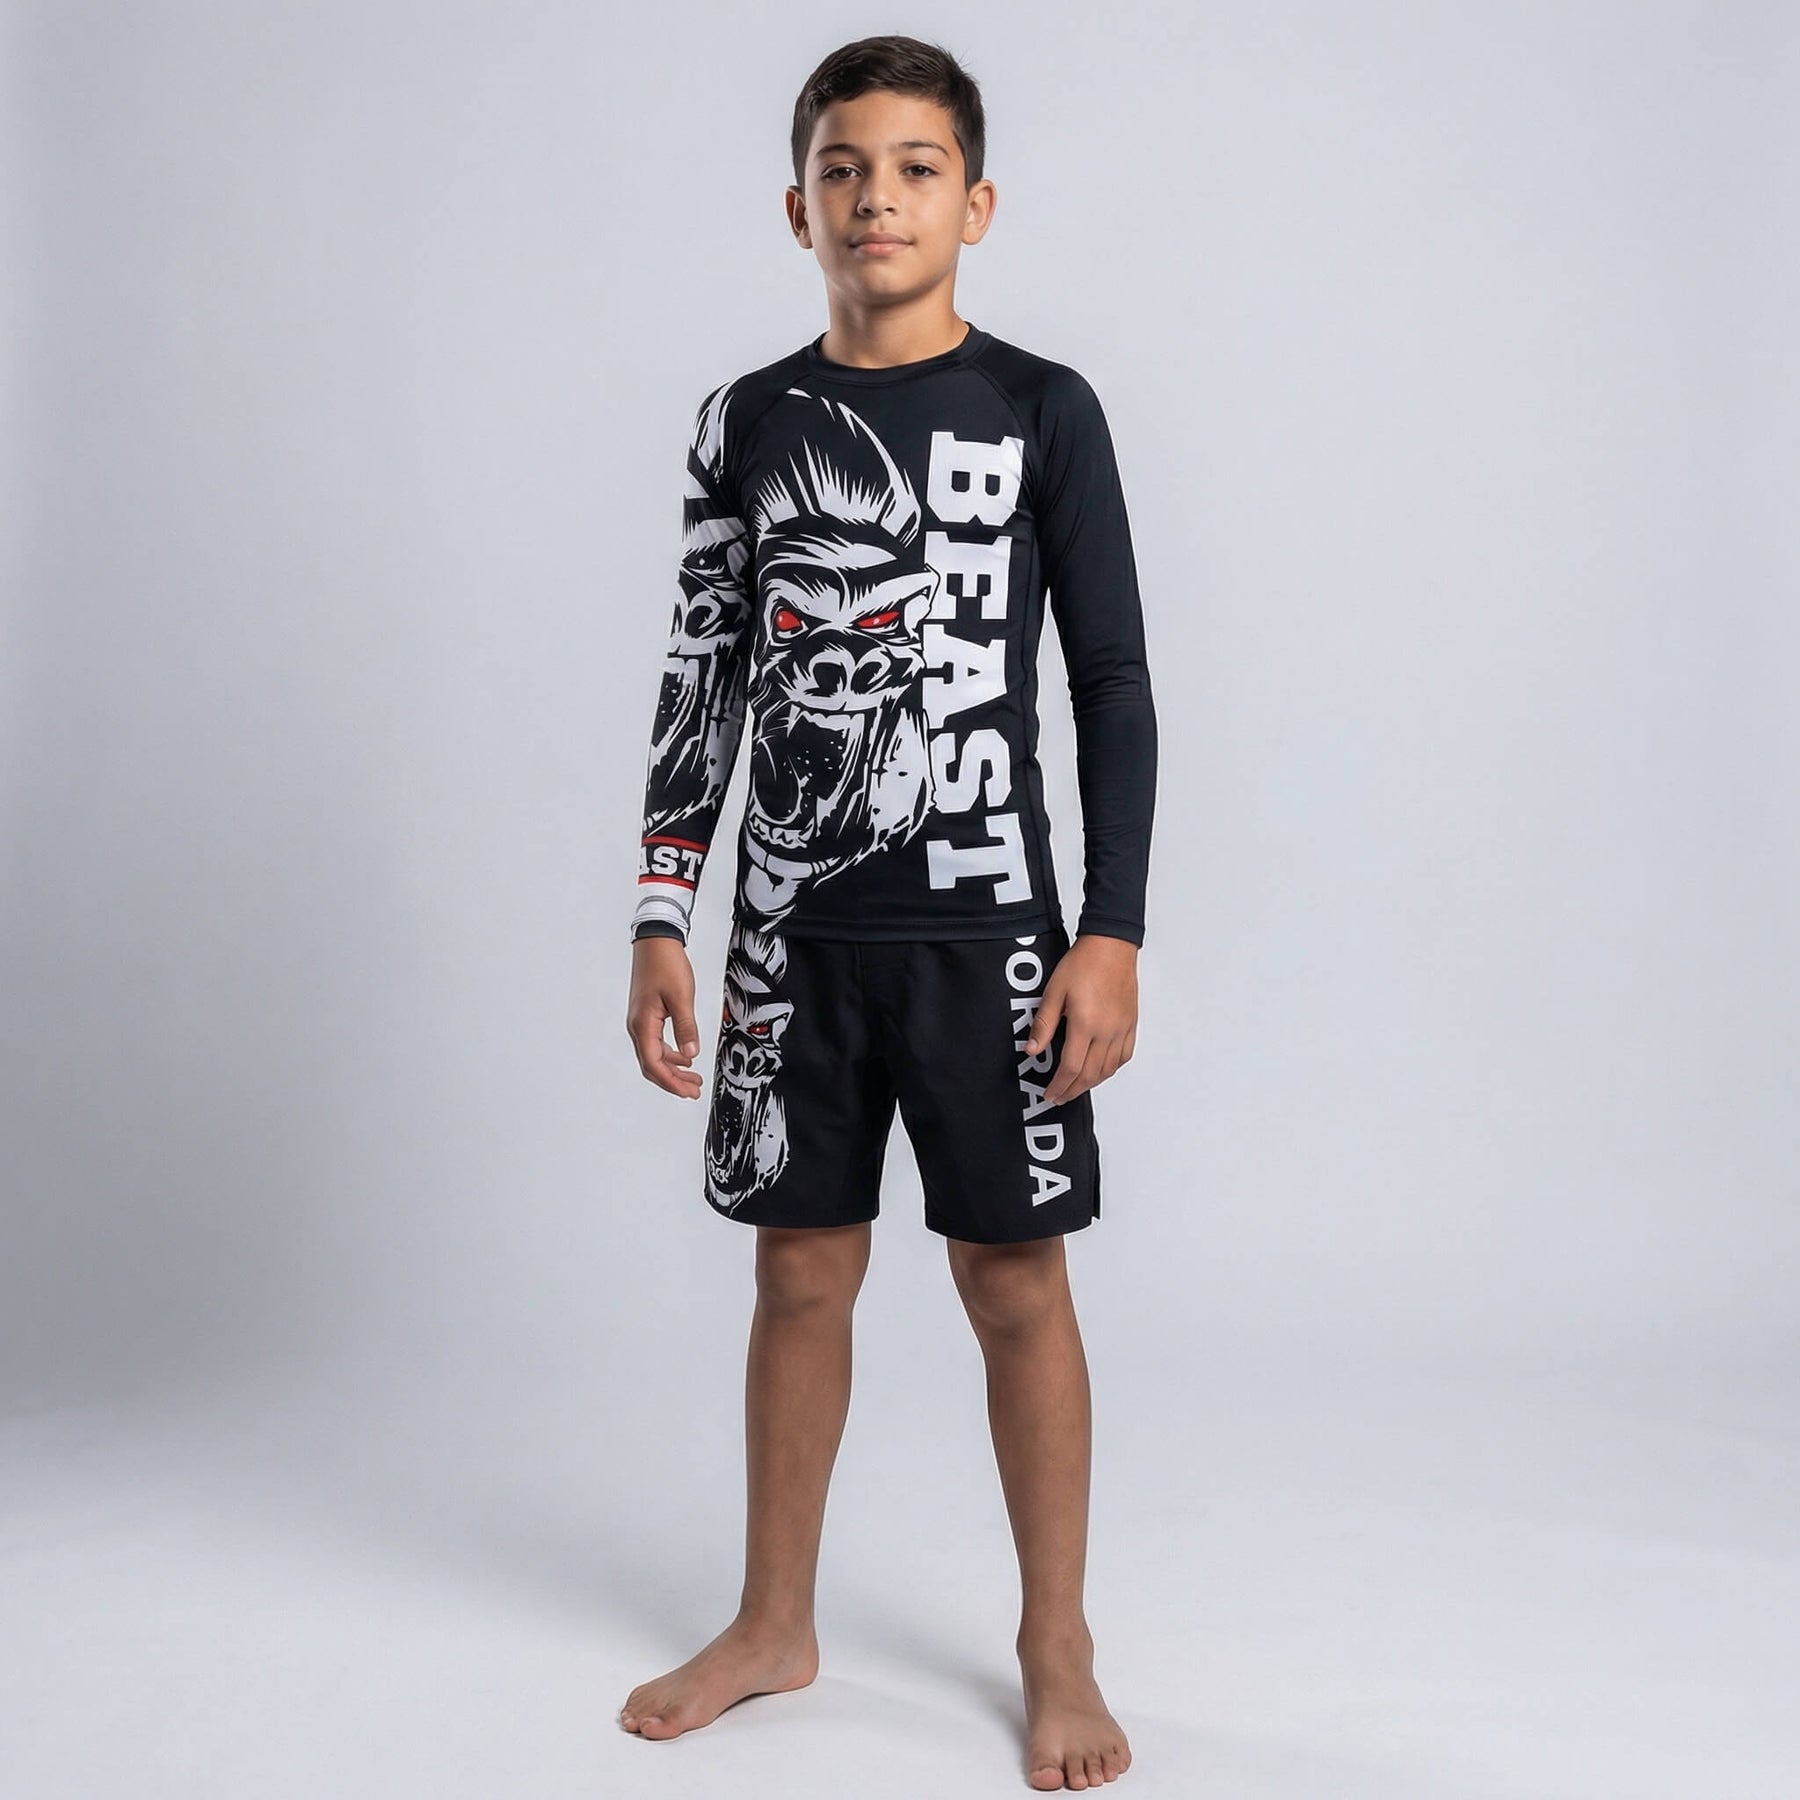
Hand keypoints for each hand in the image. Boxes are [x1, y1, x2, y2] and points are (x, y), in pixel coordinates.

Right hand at [626, 936, 704, 1098]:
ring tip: (693, 1078)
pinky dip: (671, 1054)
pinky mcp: (647, 1015)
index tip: (688, 1091)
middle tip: (693, 1090)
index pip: (654, 1064)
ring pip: (654, 1055)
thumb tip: (691, 1053)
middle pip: (652, 1064)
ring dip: (673, 1068)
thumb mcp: (682, 997)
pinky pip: (656, 1042)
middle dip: (673, 1081)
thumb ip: (686, 1027)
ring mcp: (641, 1021)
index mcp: (643, 1025)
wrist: (655, 941)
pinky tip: (685, 1056)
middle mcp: (637, 1026)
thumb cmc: (665, 964)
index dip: (671, 1082)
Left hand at [1022, 933, 1139, 1105]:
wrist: (1111, 946)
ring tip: (1076, 1088)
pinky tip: (1101, 1070)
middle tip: (1060, 1097)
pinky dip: (1111, 1069)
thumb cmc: (1082, 963)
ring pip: (1108, 1069)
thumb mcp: (1054, 991)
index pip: (1071, 1067)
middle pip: (1090, 1074)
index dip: (1059, 1085)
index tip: (1049, 1094)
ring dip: (1091, 1083)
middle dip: (1073, 1090)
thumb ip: (1044, 1025)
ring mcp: (1122, 1029)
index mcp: (1085, 1024)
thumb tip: (1032, 1051)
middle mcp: (1107, 1031)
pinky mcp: (1130, 1024)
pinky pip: (1124, 1056)